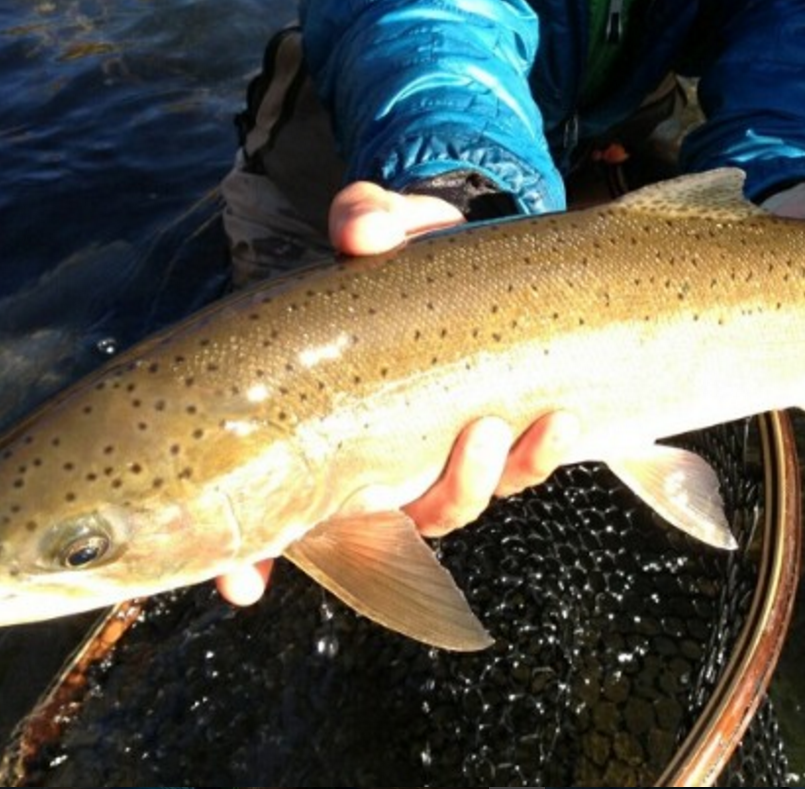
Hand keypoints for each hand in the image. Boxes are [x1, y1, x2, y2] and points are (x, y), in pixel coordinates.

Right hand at [216, 181, 578, 605]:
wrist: (470, 245)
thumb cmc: (403, 245)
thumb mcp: (381, 222)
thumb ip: (365, 218)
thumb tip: (361, 234)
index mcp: (317, 416)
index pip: (269, 506)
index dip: (251, 556)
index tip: (244, 585)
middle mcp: (369, 451)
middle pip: (375, 525)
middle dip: (405, 513)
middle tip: (454, 440)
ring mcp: (431, 451)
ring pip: (447, 506)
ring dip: (479, 481)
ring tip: (498, 425)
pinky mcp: (493, 439)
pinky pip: (513, 472)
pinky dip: (537, 455)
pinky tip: (561, 419)